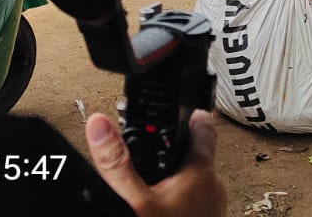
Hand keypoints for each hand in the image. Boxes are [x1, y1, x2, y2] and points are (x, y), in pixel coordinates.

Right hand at [85, 110, 223, 216]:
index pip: (202, 128)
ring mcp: (213, 209)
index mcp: (200, 172)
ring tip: (155, 176)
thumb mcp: (136, 204)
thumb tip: (98, 125)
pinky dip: (179, 200)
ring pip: (196, 181)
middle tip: (157, 141)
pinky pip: (194, 203)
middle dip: (176, 148)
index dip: (191, 115)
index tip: (185, 106)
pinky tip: (161, 209)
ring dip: (178, 176)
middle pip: (197, 155)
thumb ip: (117, 164)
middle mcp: (213, 188)